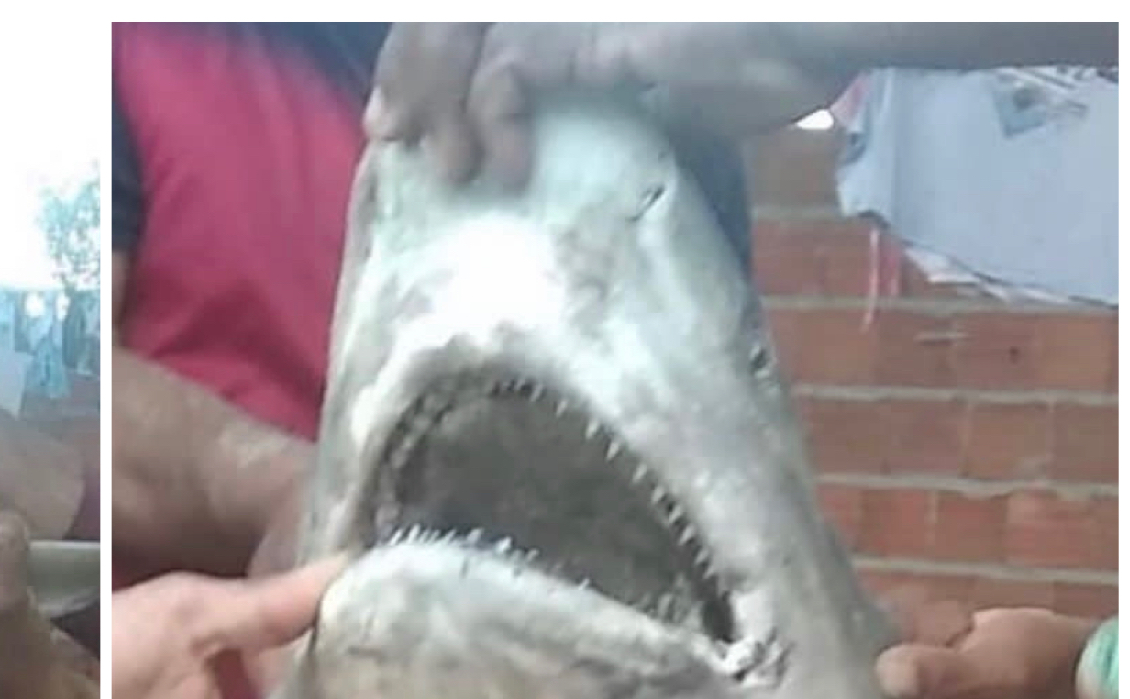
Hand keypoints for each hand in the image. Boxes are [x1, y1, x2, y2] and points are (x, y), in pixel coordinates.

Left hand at [366, 24, 846, 185]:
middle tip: (389, 136)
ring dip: (435, 99)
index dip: (429, 54)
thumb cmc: (773, 47)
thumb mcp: (671, 78)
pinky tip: (502, 168)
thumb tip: (560, 138)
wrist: (824, 22)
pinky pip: (505, 69)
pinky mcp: (581, 19)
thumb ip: (606, 87)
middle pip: (450, 10)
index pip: (478, 12)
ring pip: (460, 31)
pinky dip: (490, 122)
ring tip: (440, 164)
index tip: (407, 117)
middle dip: (410, 71)